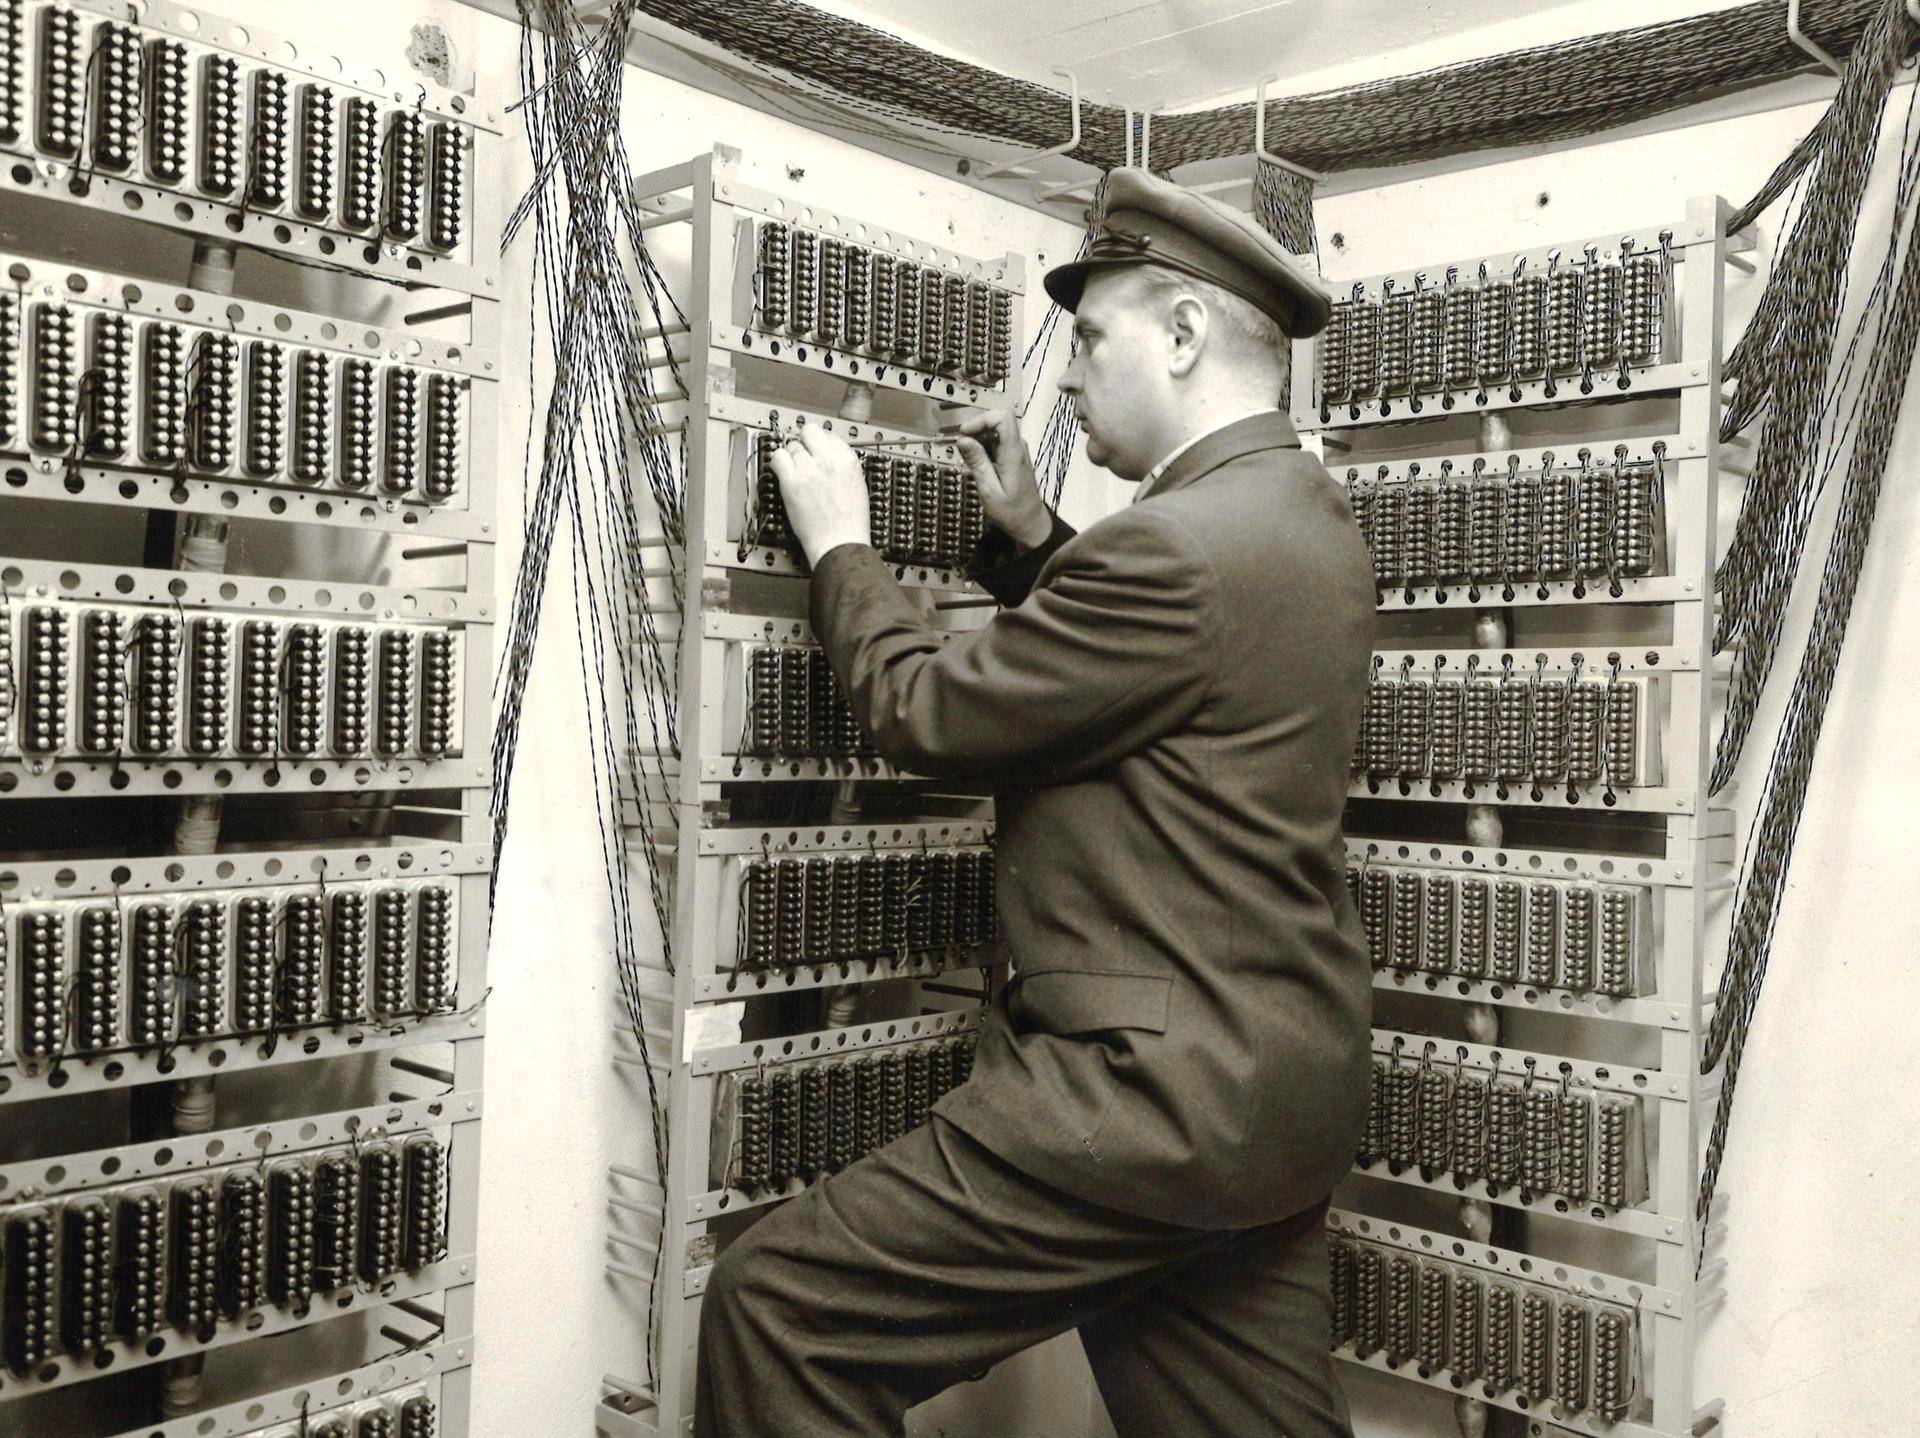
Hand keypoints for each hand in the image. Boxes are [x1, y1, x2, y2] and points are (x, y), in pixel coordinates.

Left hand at [768, 425, 871, 565]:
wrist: (840, 542)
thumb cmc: (850, 522)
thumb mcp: (857, 485)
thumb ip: (842, 466)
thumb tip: (828, 456)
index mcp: (848, 460)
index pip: (830, 434)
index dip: (820, 442)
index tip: (815, 449)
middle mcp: (828, 460)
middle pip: (809, 432)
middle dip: (804, 442)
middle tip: (802, 456)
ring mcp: (809, 469)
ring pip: (792, 445)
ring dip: (791, 456)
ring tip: (793, 470)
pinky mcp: (791, 481)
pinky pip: (778, 458)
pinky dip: (777, 462)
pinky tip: (781, 472)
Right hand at [953, 409, 1052, 549]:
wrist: (1030, 523)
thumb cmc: (1011, 512)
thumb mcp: (989, 490)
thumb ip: (977, 462)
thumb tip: (962, 439)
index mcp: (1013, 453)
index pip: (1003, 417)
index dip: (981, 420)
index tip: (964, 434)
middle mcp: (1018, 447)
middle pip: (997, 421)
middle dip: (976, 431)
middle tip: (963, 450)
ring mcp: (1017, 450)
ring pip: (995, 431)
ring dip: (978, 440)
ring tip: (970, 461)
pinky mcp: (1014, 456)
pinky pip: (997, 442)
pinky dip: (984, 448)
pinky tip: (979, 466)